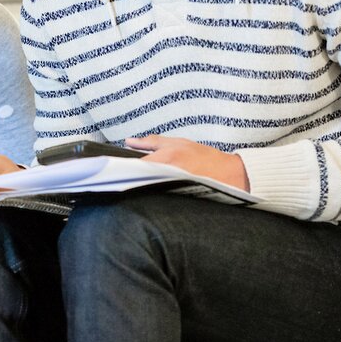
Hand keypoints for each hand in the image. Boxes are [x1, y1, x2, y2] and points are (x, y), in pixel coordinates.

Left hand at [127, 135, 249, 190]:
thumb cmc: (204, 158)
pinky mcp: (177, 200)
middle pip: (138, 180)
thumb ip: (151, 142)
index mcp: (166, 158)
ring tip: (132, 189)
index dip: (121, 169)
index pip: (135, 166)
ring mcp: (172, 189)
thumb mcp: (177, 143)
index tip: (111, 171)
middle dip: (127, 181)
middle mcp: (168, 174)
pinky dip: (151, 196)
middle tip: (118, 183)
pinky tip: (148, 196)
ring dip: (138, 189)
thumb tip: (129, 141)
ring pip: (146, 190)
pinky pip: (158, 198)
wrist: (230, 175)